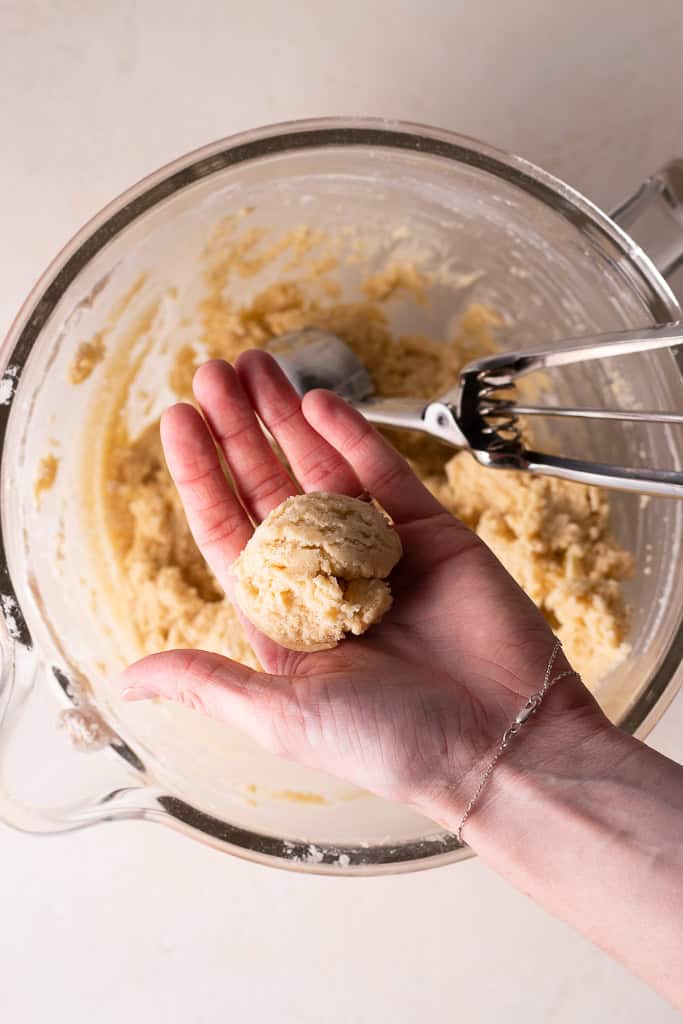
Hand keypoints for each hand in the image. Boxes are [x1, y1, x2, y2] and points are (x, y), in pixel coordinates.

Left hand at [120, 352, 599, 821]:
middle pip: (269, 486)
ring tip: (255, 366)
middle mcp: (326, 579)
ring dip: (288, 417)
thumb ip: (207, 682)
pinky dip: (352, 436)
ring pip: (322, 469)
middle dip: (239, 429)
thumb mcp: (281, 716)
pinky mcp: (430, 534)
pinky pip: (384, 473)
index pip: (229, 530)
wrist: (501, 743)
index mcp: (285, 619)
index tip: (178, 420)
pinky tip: (318, 402)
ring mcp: (379, 551)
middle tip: (211, 373)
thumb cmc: (390, 744)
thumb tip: (127, 680)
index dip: (201, 475)